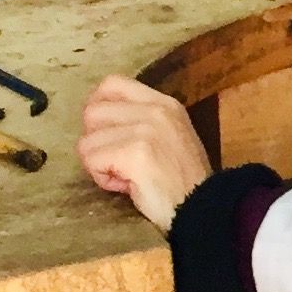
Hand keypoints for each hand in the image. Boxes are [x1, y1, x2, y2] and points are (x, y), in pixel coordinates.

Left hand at [77, 74, 213, 232]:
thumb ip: (142, 122)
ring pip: (87, 140)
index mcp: (164, 103)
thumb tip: (103, 125)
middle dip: (95, 141)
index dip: (97, 106)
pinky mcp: (134, 153)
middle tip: (115, 162)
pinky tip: (125, 185)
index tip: (102, 131)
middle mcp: (154, 110)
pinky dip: (102, 178)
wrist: (203, 207)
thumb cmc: (184, 181)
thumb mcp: (171, 136)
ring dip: (98, 164)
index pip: (112, 84)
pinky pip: (92, 160)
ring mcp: (144, 130)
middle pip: (93, 112)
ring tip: (124, 176)